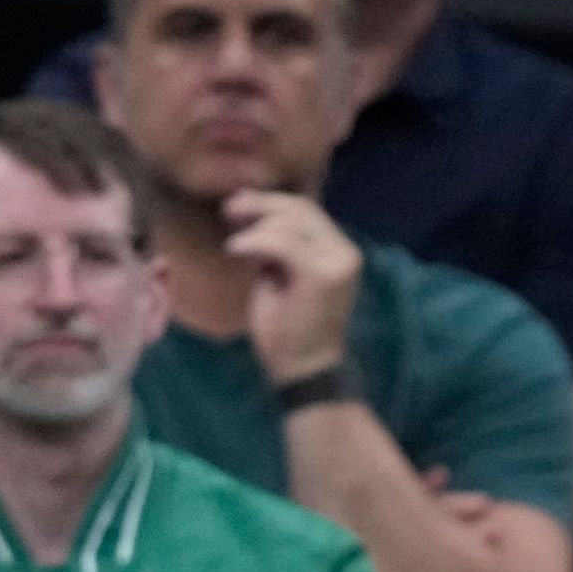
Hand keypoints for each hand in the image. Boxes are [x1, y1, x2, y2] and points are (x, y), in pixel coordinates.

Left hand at [219, 192, 365, 386]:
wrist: (304, 370)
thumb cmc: (288, 330)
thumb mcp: (278, 276)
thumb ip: (274, 246)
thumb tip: (252, 213)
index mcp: (337, 250)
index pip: (306, 209)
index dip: (269, 201)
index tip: (236, 206)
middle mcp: (344, 251)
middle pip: (301, 208)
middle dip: (260, 204)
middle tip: (228, 211)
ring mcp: (338, 262)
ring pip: (292, 222)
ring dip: (255, 226)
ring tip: (233, 243)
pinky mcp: (323, 275)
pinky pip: (284, 243)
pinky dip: (254, 241)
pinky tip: (235, 250)